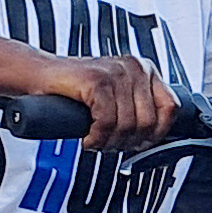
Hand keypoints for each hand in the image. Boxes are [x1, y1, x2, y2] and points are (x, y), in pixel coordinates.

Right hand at [41, 52, 176, 145]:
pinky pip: (106, 122)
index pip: (170, 107)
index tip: (142, 143)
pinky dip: (96, 138)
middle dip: (129, 142)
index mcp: (144, 70)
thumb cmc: (78, 89)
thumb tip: (155, 137)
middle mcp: (134, 67)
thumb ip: (138, 108)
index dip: (158, 133)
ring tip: (97, 141)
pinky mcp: (97, 81)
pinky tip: (88, 138)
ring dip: (110, 142)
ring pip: (127, 125)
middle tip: (112, 145)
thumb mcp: (117, 96)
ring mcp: (116, 72)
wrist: (41, 75)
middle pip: (148, 122)